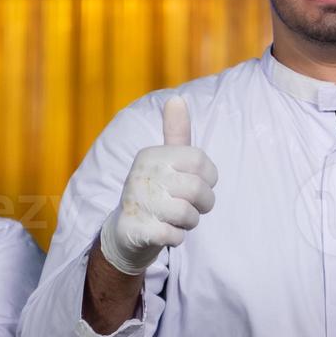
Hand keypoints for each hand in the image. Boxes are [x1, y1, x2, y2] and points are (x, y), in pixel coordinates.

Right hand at [98, 96, 218, 275]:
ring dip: (190, 222)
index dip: (210, 178)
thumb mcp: (165, 162)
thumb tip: (177, 98)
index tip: (201, 184)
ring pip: (188, 215)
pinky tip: (166, 233)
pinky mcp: (137, 230)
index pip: (200, 160)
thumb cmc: (155, 193)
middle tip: (194, 207)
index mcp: (152, 155)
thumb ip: (175, 133)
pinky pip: (176, 236)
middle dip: (204, 204)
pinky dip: (177, 238)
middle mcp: (142, 175)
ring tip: (178, 220)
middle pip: (198, 189)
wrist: (126, 233)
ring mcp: (137, 203)